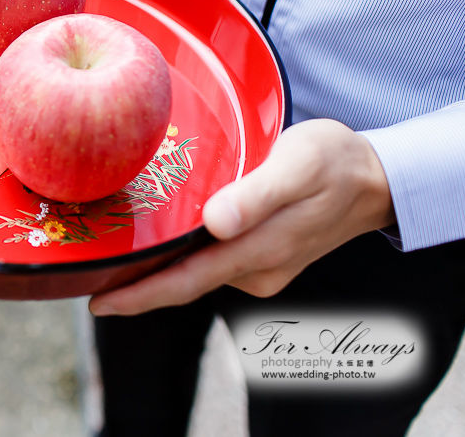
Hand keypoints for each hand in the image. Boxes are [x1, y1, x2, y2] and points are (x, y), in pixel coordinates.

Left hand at [89, 119, 395, 315]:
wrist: (376, 178)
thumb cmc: (334, 162)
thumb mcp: (298, 165)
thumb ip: (257, 196)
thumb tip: (217, 224)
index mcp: (260, 249)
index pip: (187, 281)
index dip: (140, 295)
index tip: (99, 303)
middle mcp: (256, 268)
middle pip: (184, 284)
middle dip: (135, 290)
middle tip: (87, 282)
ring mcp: (261, 266)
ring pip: (196, 274)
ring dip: (156, 273)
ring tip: (111, 261)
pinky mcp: (263, 256)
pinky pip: (212, 263)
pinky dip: (181, 259)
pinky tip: (160, 243)